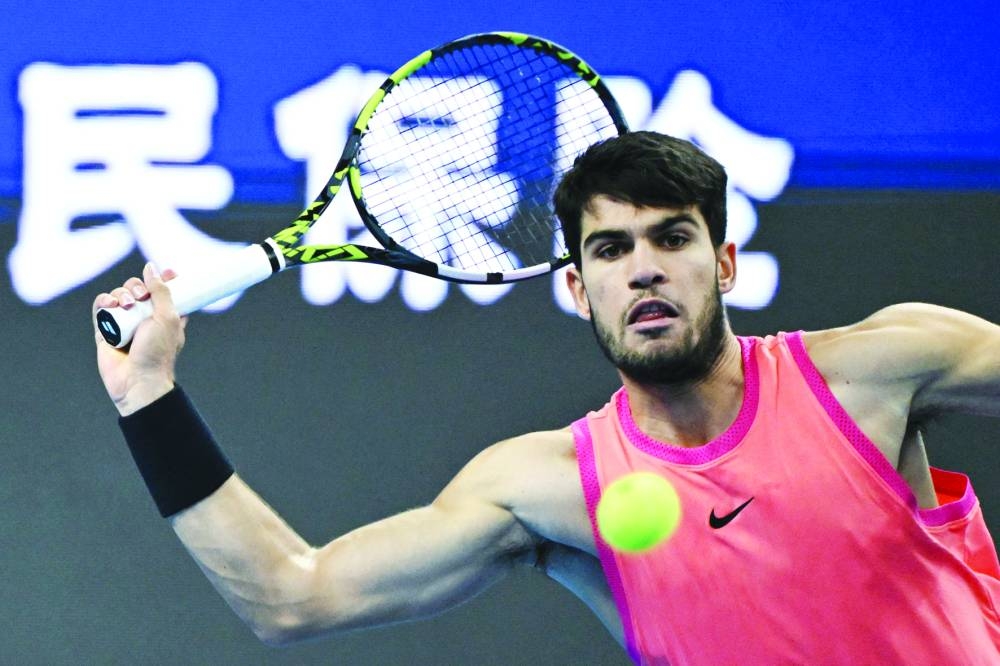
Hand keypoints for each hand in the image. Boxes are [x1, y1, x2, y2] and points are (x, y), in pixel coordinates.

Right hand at [93, 262, 186, 415]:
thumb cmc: (158, 352)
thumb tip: (152, 267)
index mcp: (164, 316)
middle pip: (137, 288)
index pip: (163, 291)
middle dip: (137, 286)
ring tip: (127, 305)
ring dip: (121, 293)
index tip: (169, 272)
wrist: (138, 379)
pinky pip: (101, 306)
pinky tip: (110, 303)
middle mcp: (144, 318)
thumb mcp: (168, 317)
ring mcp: (123, 322)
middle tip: (141, 296)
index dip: (164, 279)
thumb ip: (161, 291)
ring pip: (118, 295)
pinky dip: (104, 300)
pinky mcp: (104, 329)